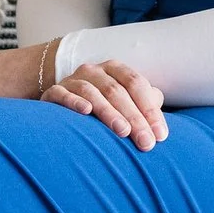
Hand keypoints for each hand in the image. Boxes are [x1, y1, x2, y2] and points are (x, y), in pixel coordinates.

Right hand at [43, 59, 169, 150]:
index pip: (136, 84)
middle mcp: (94, 71)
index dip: (150, 109)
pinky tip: (86, 111)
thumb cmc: (101, 106)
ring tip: (123, 131)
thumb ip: (144, 102)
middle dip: (135, 118)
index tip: (161, 135)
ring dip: (109, 112)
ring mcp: (72, 79)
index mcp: (115, 69)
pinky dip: (74, 101)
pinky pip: (63, 94)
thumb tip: (160, 108)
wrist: (59, 109)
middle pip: (117, 91)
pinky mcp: (53, 92)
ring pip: (93, 92)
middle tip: (146, 143)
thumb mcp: (124, 101)